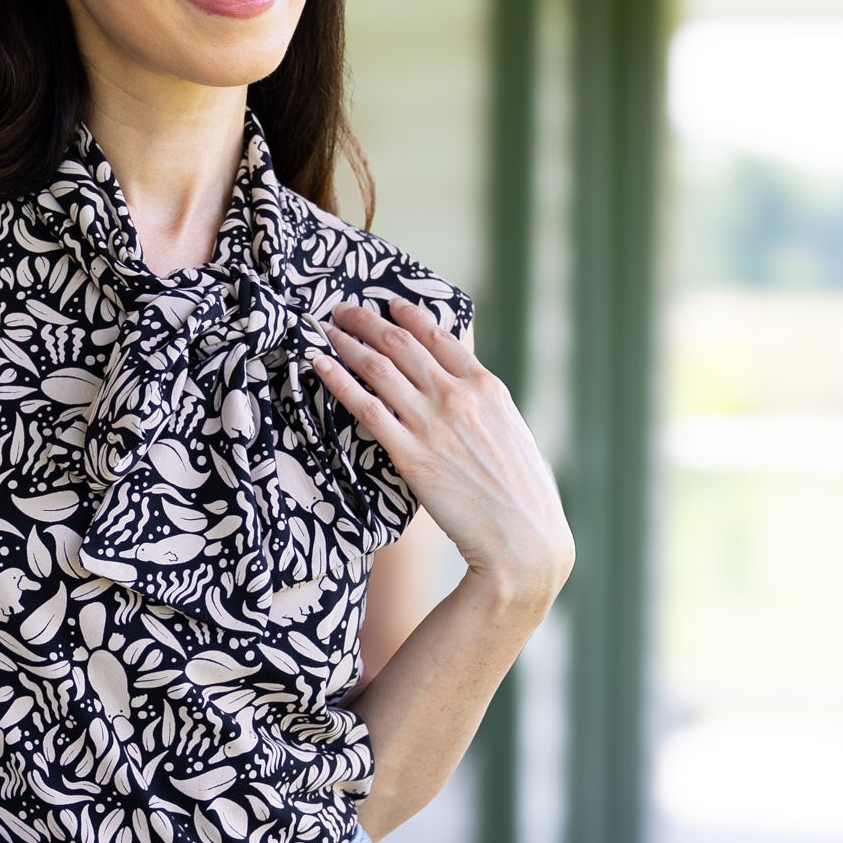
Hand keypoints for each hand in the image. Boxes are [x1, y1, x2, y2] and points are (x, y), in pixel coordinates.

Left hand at [312, 295, 574, 612]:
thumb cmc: (523, 495)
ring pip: (378, 368)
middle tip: (342, 309)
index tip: (388, 303)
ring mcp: (432, 423)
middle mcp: (458, 396)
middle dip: (367, 321)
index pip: (440, 337)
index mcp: (488, 387)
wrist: (522, 538)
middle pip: (401, 344)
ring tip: (327, 328)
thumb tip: (469, 398)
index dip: (409, 316)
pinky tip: (319, 365)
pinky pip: (365, 407)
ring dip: (347, 342)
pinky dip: (338, 381)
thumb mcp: (513, 434)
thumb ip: (486, 409)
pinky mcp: (409, 454)